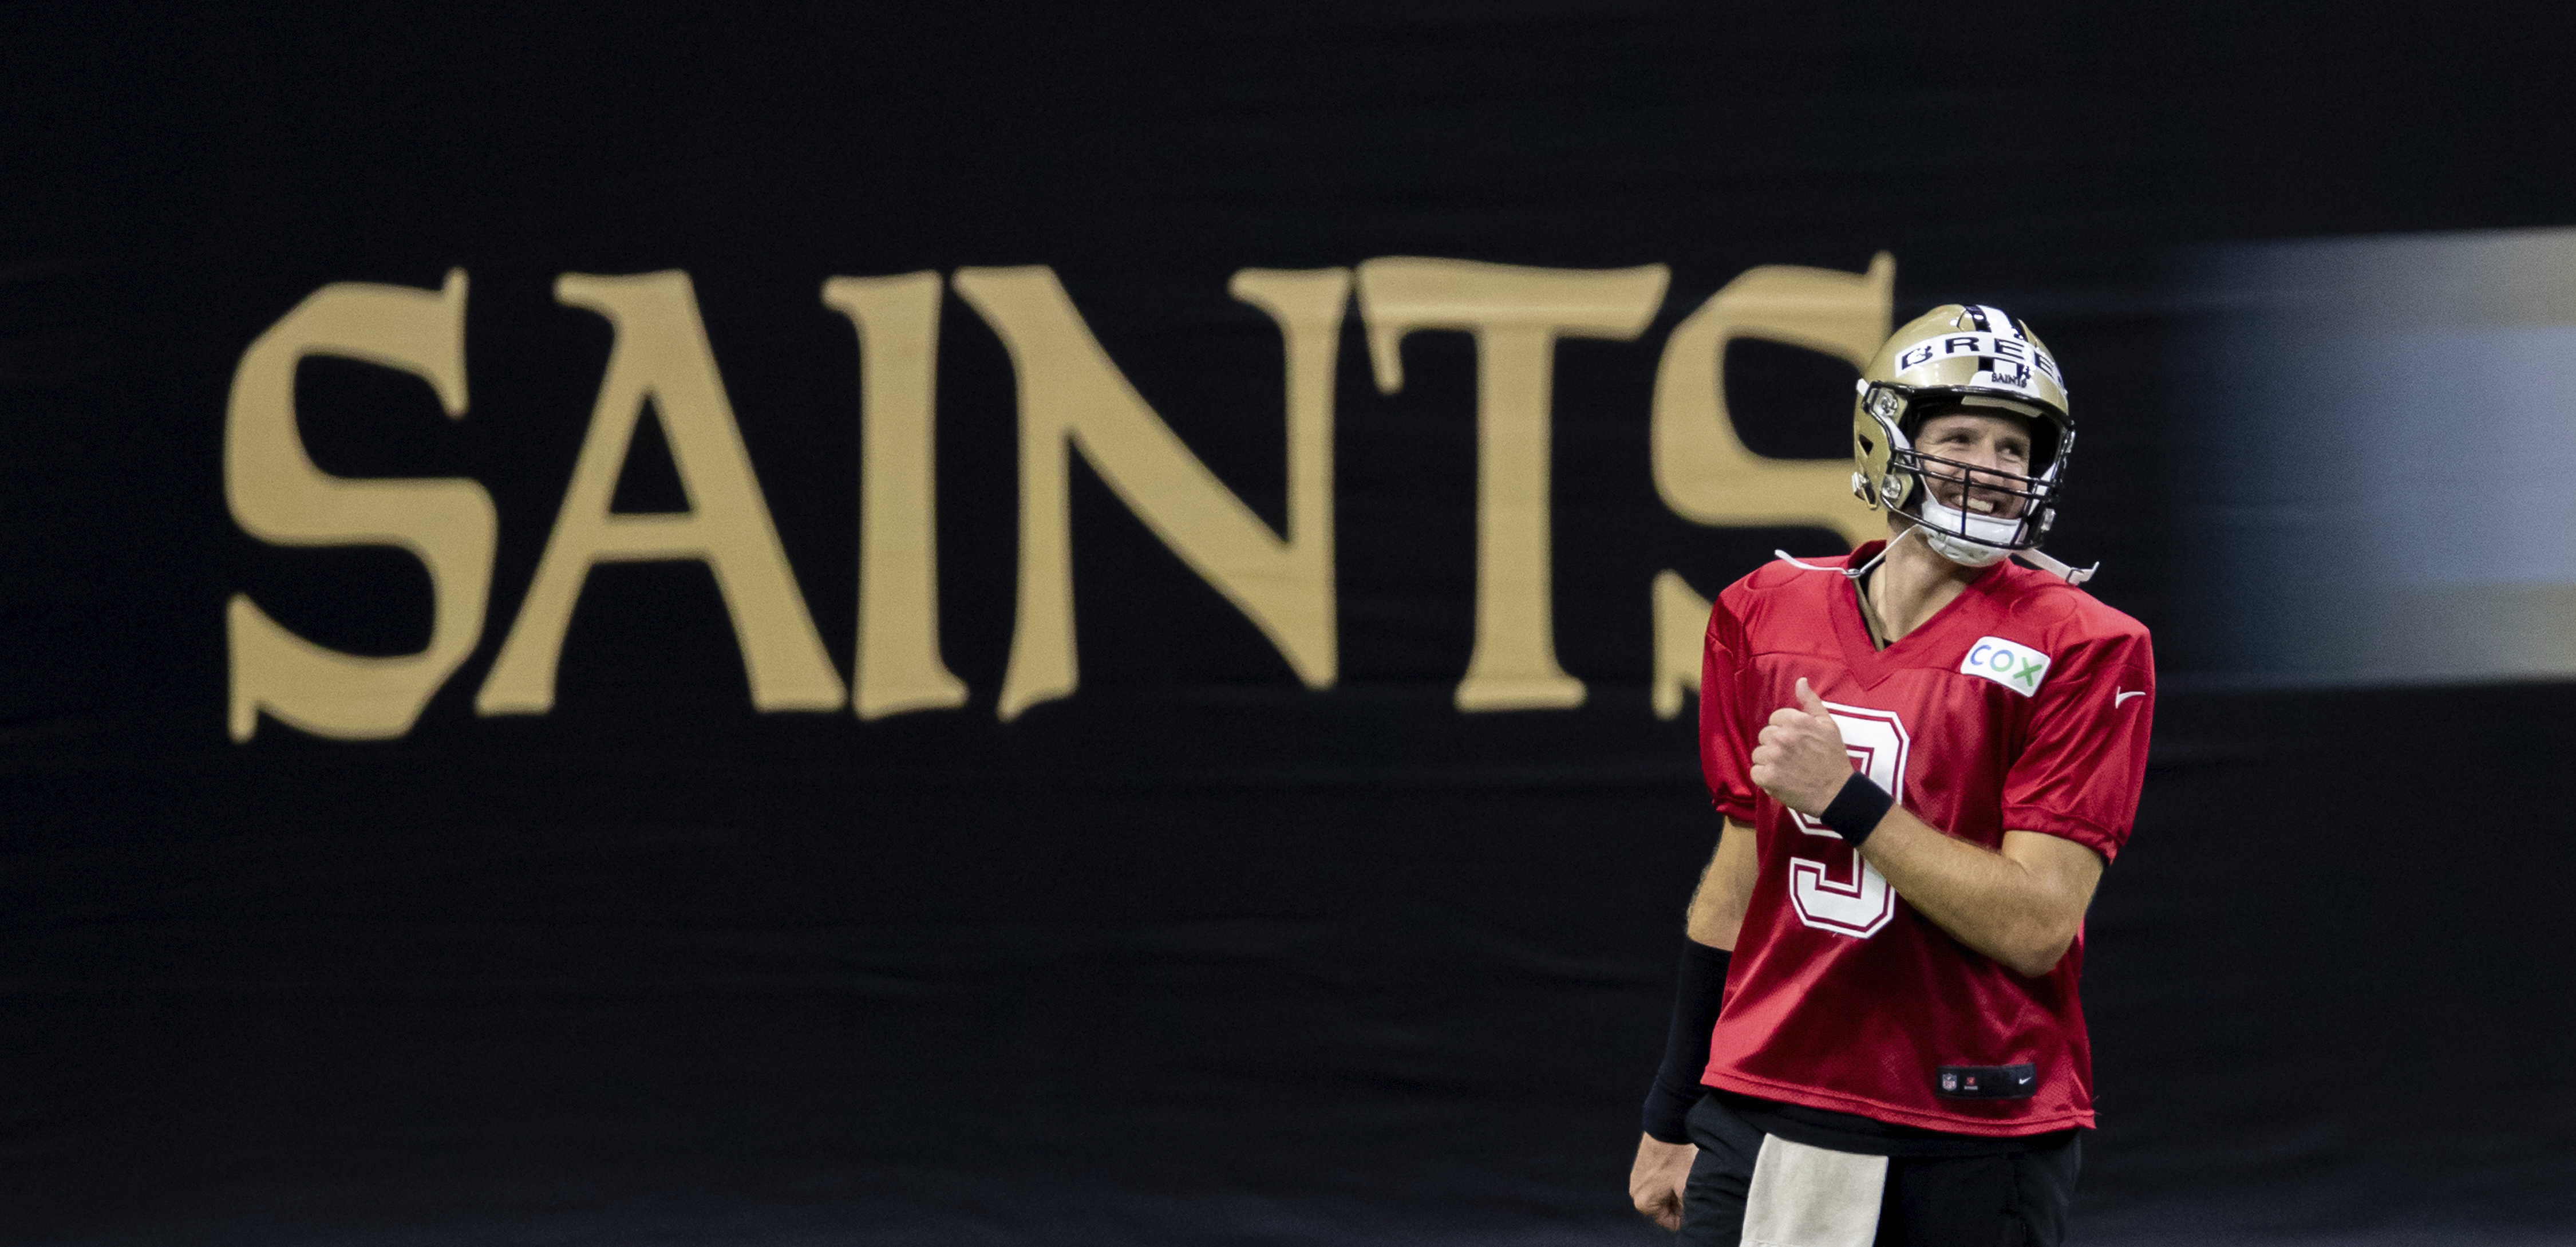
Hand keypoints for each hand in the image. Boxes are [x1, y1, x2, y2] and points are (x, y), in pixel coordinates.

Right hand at [1630, 1132, 1695, 1230]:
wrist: (1667, 1128)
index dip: (1685, 1216)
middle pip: (1665, 1208)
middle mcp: (1636, 1193)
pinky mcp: (1641, 1166)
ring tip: (1684, 1178)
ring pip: (1663, 1194)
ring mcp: (1637, 1178)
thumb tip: (1691, 1217)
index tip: (1695, 1205)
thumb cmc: (1677, 1158)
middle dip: (1679, 1203)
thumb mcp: (1687, 1188)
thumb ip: (1688, 1209)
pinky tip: (1678, 1169)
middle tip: (1691, 1190)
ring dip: (1674, 1190)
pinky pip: (1657, 1182)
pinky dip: (1669, 1180)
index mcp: (1643, 1202)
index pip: (1670, 1223)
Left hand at [1749, 677, 1854, 816]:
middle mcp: (1783, 737)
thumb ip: (1811, 702)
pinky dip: (1765, 777)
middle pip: (1765, 735)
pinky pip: (1755, 772)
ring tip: (1787, 768)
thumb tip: (1800, 681)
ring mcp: (1774, 757)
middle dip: (1776, 744)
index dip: (1785, 730)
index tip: (1797, 742)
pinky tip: (1780, 779)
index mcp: (1796, 721)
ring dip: (1769, 761)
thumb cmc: (1833, 759)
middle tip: (1793, 756)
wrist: (1837, 792)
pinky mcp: (1768, 777)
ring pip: (1758, 753)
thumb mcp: (1828, 725)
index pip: (1775, 719)